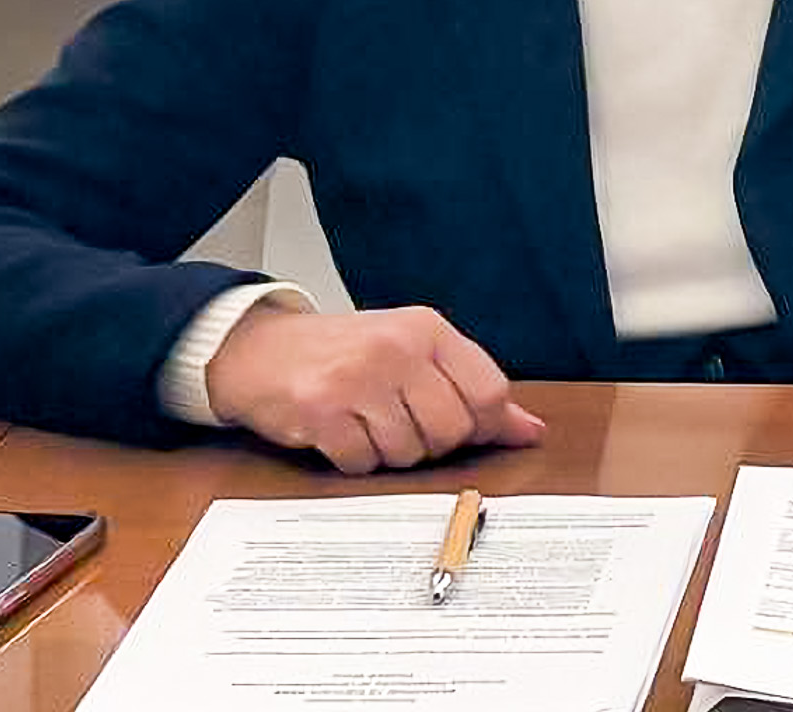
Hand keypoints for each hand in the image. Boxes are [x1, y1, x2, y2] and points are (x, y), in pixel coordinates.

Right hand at [204, 303, 545, 473]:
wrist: (262, 349)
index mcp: (428, 329)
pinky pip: (364, 464)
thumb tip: (530, 432)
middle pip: (452, 431)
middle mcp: (397, 347)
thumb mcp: (415, 355)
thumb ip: (472, 390)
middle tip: (399, 422)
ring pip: (409, 453)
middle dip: (430, 442)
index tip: (457, 427)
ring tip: (366, 423)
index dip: (480, 426)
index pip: (489, 393)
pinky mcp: (322, 410)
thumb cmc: (347, 354)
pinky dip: (354, 460)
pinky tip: (340, 433)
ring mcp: (359, 378)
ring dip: (389, 453)